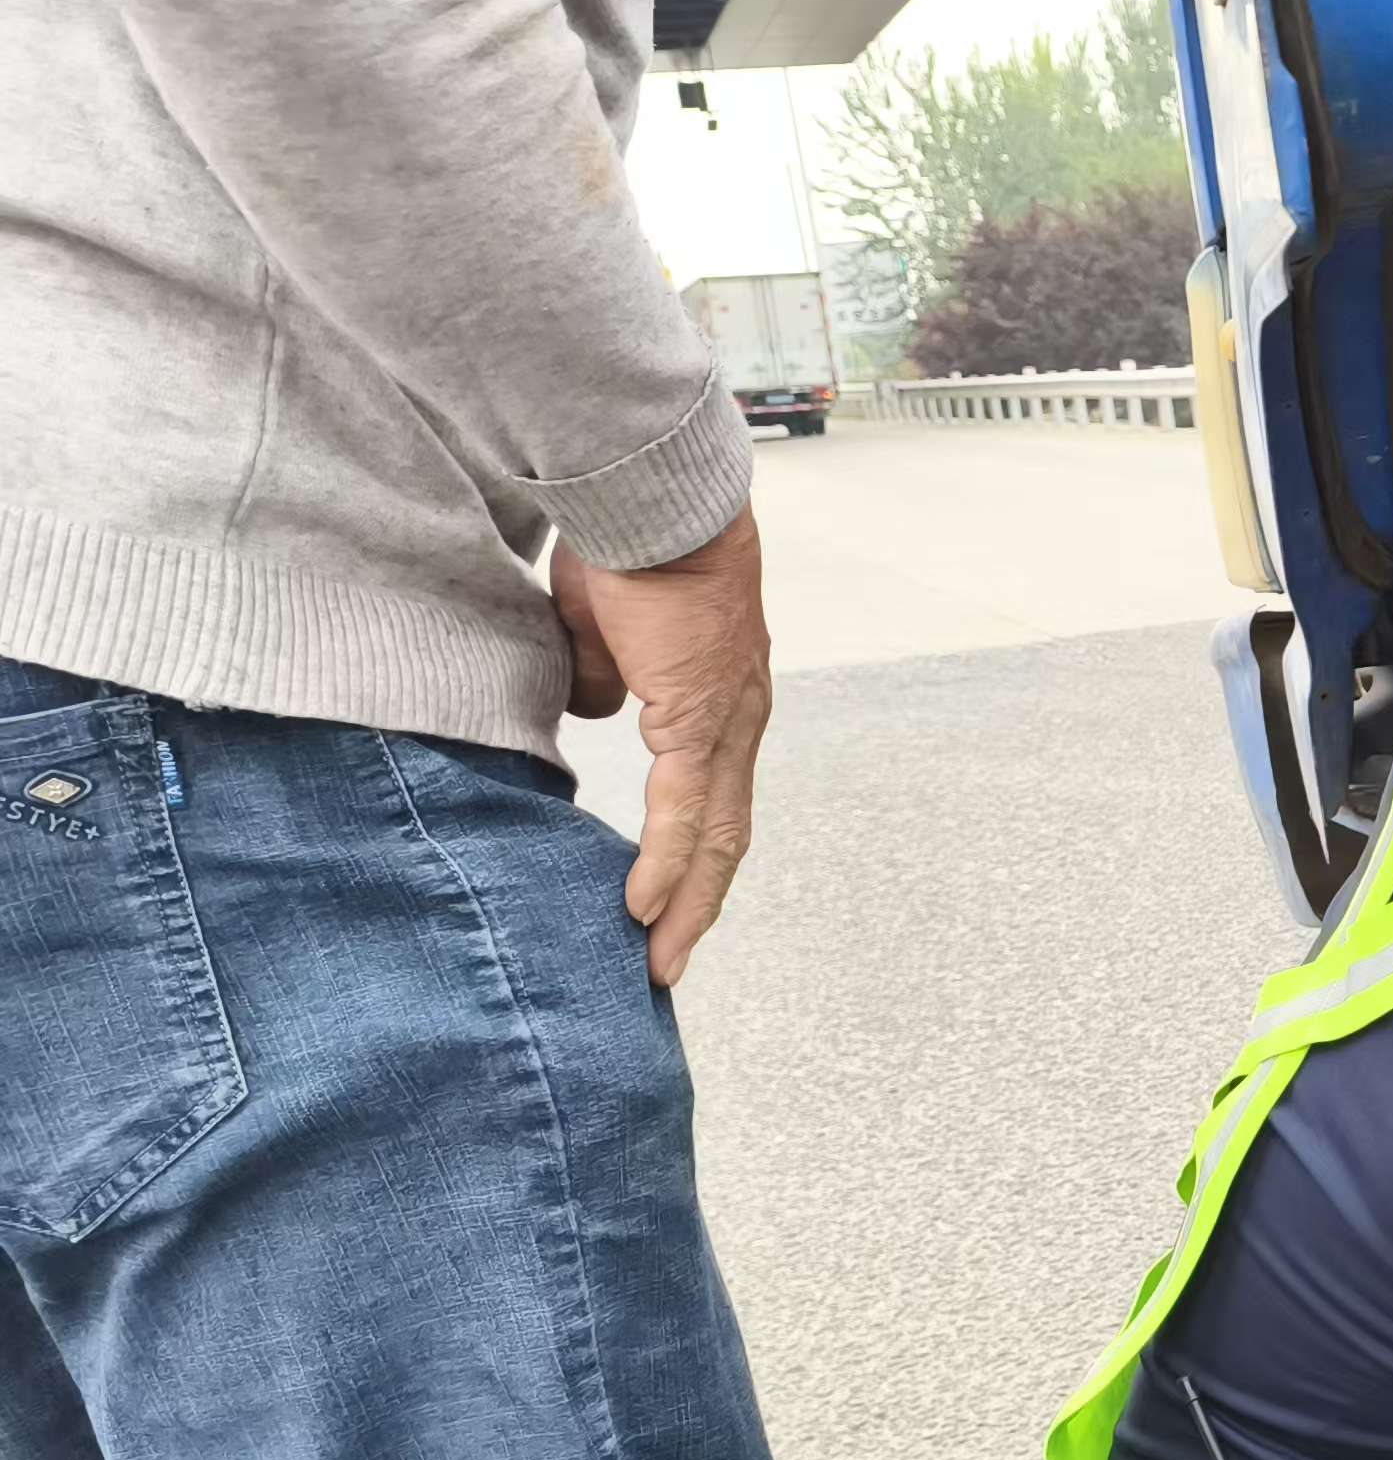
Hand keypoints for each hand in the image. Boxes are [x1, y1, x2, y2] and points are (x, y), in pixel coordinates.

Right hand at [554, 509, 772, 987]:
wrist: (647, 495)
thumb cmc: (629, 544)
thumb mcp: (602, 629)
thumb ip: (602, 679)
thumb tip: (591, 711)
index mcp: (715, 701)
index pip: (712, 799)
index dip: (692, 858)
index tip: (666, 910)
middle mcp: (734, 720)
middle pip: (723, 835)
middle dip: (696, 904)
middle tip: (667, 964)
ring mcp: (723, 721)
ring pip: (712, 834)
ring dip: (686, 904)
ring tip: (659, 960)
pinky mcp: (695, 714)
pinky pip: (683, 808)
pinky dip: (665, 864)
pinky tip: (645, 910)